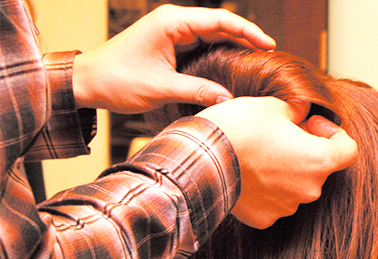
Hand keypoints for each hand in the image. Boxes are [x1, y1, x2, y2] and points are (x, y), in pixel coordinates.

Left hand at [73, 5, 275, 112]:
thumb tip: (229, 99)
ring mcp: (172, 33)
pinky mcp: (170, 45)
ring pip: (212, 35)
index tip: (268, 44)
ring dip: (234, 46)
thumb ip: (198, 90)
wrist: (89, 82)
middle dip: (245, 38)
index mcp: (172, 23)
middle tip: (270, 54)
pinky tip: (234, 66)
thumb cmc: (118, 80)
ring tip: (258, 60)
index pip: (219, 20)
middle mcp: (174, 22)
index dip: (247, 32)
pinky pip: (201, 46)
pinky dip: (219, 54)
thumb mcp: (161, 88)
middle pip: (219, 25)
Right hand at [196, 97, 357, 228]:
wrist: (201, 159)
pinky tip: (248, 173)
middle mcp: (309, 190)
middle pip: (318, 167)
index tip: (311, 124)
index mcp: (319, 161)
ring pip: (296, 185)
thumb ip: (297, 109)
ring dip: (285, 170)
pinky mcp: (264, 218)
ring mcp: (287, 207)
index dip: (334, 133)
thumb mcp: (273, 105)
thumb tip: (302, 110)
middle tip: (281, 133)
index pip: (348, 150)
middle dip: (305, 149)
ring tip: (259, 153)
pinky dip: (267, 188)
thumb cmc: (239, 128)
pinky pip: (274, 201)